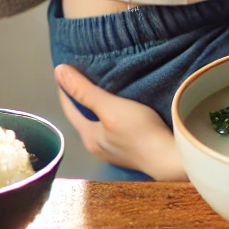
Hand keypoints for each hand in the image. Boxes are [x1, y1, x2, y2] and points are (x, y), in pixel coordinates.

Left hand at [54, 64, 186, 180]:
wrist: (170, 157)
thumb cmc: (139, 132)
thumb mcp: (111, 107)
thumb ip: (86, 91)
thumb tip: (59, 72)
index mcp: (88, 137)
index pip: (69, 108)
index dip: (65, 89)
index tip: (65, 71)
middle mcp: (97, 146)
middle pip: (83, 117)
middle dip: (82, 98)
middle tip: (85, 76)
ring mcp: (113, 150)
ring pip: (98, 123)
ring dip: (97, 107)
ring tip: (103, 88)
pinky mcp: (129, 150)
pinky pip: (113, 128)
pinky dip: (111, 115)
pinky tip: (122, 109)